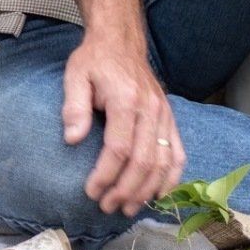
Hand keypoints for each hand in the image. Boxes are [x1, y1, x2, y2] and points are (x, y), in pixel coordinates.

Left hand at [62, 28, 184, 217]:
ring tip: (128, 208)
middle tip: (107, 206)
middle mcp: (151, 109)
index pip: (119, 148)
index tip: (91, 191)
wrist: (121, 42)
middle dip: (126, 189)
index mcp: (126, 100)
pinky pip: (177, 153)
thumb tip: (72, 139)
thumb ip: (73, 107)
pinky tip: (159, 195)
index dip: (106, 174)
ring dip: (147, 190)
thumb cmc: (94, 61)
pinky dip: (171, 178)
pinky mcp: (170, 118)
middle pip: (143, 161)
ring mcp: (164, 115)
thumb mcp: (75, 76)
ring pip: (163, 162)